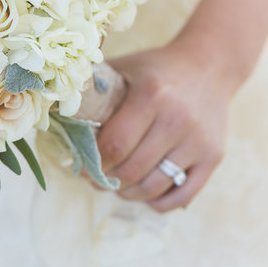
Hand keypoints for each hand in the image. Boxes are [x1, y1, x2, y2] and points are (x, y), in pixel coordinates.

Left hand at [96, 38, 235, 211]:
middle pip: (131, 170)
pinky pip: (183, 195)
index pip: (113, 145)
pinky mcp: (214, 156)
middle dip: (107, 180)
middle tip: (97, 178)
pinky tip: (146, 193)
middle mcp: (177, 118)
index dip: (93, 162)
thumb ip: (93, 88)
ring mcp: (198, 140)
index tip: (84, 163)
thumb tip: (53, 112)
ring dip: (129, 193)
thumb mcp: (125, 69)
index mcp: (151, 95)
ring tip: (119, 185)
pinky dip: (159, 202)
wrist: (211, 64)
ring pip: (154, 187)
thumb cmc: (157, 70)